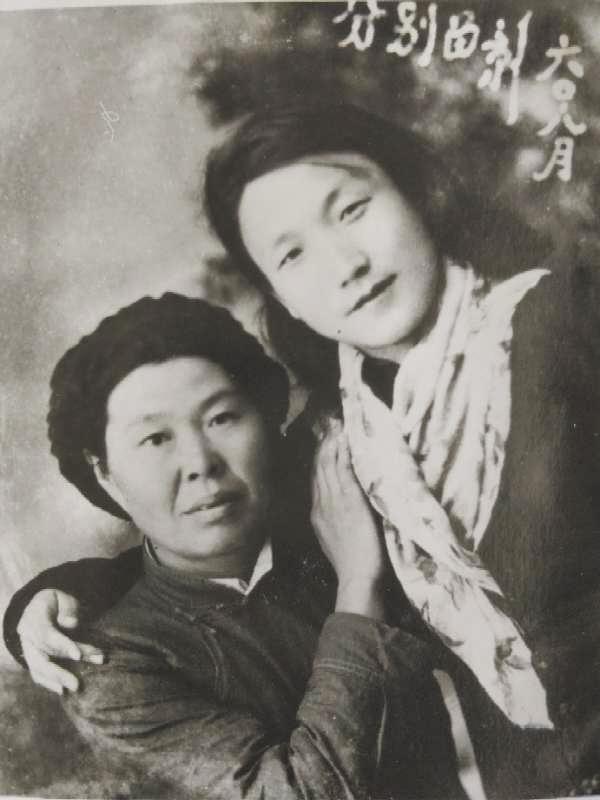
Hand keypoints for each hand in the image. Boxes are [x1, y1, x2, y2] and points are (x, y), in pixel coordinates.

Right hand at [17, 589, 103, 693]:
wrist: (37, 606)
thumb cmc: (56, 603)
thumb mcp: (63, 598)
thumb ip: (68, 609)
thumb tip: (71, 624)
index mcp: (34, 618)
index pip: (47, 634)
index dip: (63, 645)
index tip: (78, 657)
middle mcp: (27, 636)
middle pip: (42, 657)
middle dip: (60, 671)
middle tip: (77, 684)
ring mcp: (27, 649)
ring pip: (39, 668)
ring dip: (57, 679)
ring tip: (74, 688)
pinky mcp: (31, 658)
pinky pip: (37, 673)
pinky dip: (49, 682)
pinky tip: (62, 690)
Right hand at [311, 424, 385, 618]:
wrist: (357, 576)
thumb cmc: (352, 564)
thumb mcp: (334, 541)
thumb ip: (333, 523)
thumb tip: (339, 513)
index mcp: (317, 514)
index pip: (315, 480)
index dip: (319, 460)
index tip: (323, 444)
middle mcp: (322, 504)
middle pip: (319, 468)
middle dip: (323, 446)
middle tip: (329, 426)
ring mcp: (334, 501)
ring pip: (328, 466)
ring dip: (332, 444)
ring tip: (336, 427)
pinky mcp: (349, 500)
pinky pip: (342, 470)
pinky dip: (342, 453)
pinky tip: (343, 440)